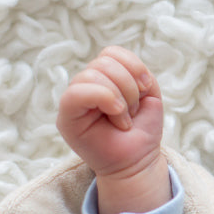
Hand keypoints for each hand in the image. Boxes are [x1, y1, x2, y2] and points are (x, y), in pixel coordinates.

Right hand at [57, 47, 169, 213]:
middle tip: (133, 111)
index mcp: (103, 78)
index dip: (134, 67)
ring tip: (124, 119)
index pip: (111, 52)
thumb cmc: (141, 130)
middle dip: (129, 87)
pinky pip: (77, 93)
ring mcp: (73, 100)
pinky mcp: (65, 117)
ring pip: (92, 74)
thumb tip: (120, 67)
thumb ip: (136, 72)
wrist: (138, 161)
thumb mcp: (148, 95)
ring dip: (120, 98)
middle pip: (103, 62)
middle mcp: (85, 86)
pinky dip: (106, 100)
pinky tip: (118, 119)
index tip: (146, 90)